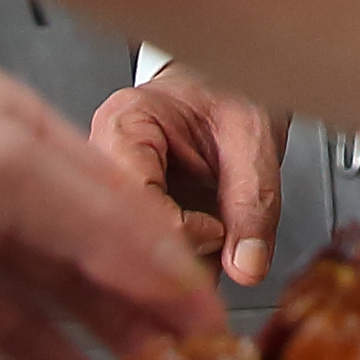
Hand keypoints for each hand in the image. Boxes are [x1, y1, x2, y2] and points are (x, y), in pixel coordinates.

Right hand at [89, 63, 288, 284]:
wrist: (228, 86)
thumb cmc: (231, 94)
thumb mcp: (254, 139)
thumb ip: (255, 202)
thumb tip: (246, 265)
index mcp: (126, 123)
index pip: (132, 195)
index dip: (175, 229)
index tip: (218, 232)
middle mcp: (104, 159)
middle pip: (120, 233)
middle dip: (172, 262)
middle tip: (218, 268)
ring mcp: (111, 191)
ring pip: (129, 255)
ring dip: (175, 274)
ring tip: (216, 264)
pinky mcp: (126, 217)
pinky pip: (144, 259)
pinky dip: (177, 273)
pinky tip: (203, 268)